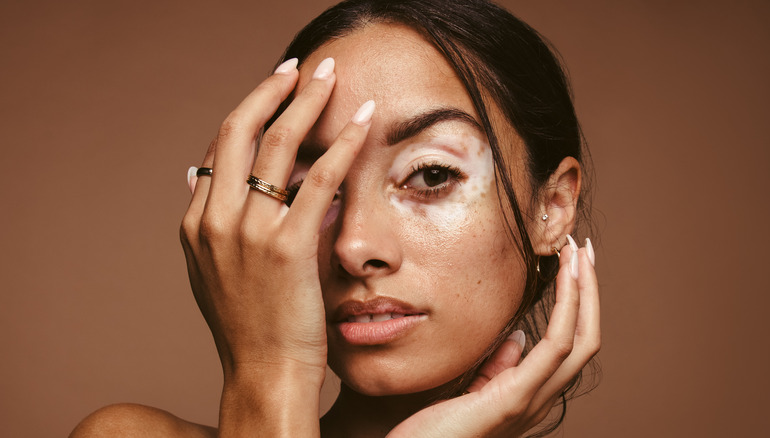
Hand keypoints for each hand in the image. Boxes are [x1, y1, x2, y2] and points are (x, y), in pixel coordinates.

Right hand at [179, 57, 373, 434]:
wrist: (264, 374)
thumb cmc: (249, 327)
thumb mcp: (212, 272)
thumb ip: (208, 223)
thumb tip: (194, 175)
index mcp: (195, 224)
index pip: (219, 148)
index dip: (248, 112)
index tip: (274, 91)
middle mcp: (215, 220)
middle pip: (239, 131)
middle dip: (271, 90)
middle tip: (300, 68)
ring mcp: (248, 233)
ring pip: (277, 144)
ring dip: (306, 101)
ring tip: (330, 76)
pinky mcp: (287, 247)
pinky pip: (319, 178)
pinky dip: (342, 142)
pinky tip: (362, 120)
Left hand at [388, 237, 599, 437]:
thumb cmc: (436, 430)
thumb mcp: (473, 391)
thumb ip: (499, 367)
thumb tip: (518, 338)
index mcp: (532, 394)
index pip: (570, 343)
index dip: (578, 304)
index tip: (572, 265)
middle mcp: (541, 400)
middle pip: (586, 338)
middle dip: (589, 290)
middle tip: (586, 250)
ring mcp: (531, 401)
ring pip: (580, 339)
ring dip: (584, 291)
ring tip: (579, 254)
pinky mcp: (513, 399)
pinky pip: (554, 349)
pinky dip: (567, 309)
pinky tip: (565, 279)